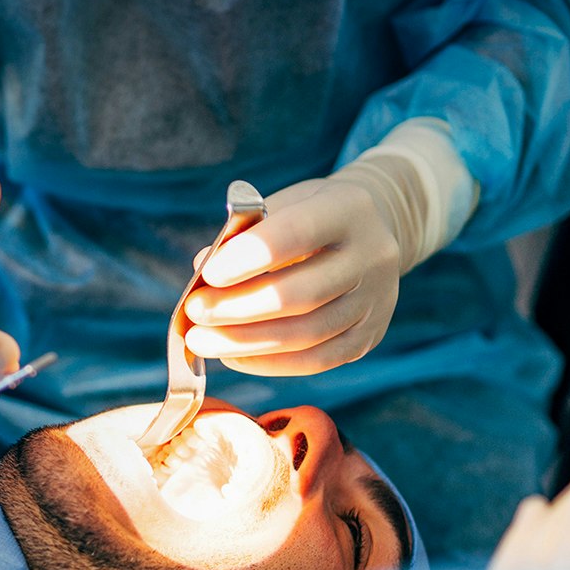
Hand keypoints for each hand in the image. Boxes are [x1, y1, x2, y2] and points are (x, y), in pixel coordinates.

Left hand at [182, 171, 401, 376]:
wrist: (373, 232)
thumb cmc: (312, 217)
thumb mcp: (283, 206)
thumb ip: (244, 234)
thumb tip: (202, 269)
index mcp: (349, 210)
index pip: (297, 234)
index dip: (249, 258)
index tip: (208, 275)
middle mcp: (372, 258)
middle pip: (300, 295)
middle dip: (238, 309)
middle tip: (194, 312)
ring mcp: (375, 303)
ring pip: (306, 335)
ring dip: (245, 342)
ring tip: (202, 340)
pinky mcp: (368, 338)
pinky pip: (315, 362)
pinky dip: (268, 363)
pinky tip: (233, 356)